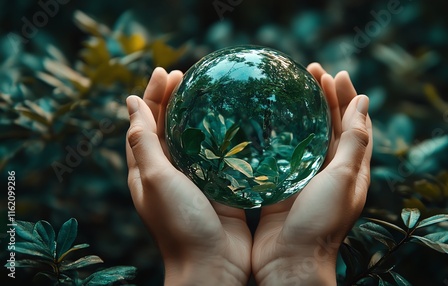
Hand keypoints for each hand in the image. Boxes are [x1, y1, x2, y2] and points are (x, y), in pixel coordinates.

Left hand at [125, 68, 251, 285]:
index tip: (166, 71)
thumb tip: (130, 103)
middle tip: (187, 74)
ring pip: (193, 138)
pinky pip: (219, 155)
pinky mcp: (219, 186)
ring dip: (198, 113)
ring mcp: (195, 178)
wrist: (213, 264)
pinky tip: (235, 122)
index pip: (145, 122)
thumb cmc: (179, 223)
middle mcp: (168, 171)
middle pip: (167, 126)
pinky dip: (222, 135)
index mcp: (146, 169)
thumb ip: (143, 141)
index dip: (152, 96)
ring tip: (209, 90)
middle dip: (173, 98)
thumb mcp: (154, 178)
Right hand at [251, 63, 372, 285]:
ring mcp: (305, 176)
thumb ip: (354, 140)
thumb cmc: (321, 221)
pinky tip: (267, 121)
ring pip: (306, 135)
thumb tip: (363, 101)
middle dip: (323, 97)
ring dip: (302, 111)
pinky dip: (279, 133)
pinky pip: (282, 152)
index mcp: (351, 167)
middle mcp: (330, 170)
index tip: (334, 73)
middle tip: (310, 71)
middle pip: (330, 125)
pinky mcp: (282, 184)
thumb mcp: (345, 177)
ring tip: (290, 88)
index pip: (353, 123)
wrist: (290, 260)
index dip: (345, 96)